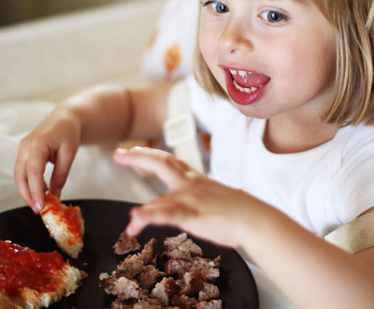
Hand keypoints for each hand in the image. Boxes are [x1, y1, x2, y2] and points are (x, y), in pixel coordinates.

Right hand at [14, 106, 81, 212]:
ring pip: (19, 176)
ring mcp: (22, 150)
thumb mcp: (69, 154)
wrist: (64, 118)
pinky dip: (29, 183)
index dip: (35, 191)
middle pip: (20, 177)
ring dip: (27, 191)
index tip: (41, 206)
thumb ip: (61, 175)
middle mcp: (25, 148)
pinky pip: (23, 172)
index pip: (33, 172)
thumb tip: (55, 195)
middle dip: (27, 195)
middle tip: (39, 210)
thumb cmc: (68, 132)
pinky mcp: (23, 153)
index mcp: (37, 145)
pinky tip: (40, 191)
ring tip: (40, 203)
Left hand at [113, 147, 272, 248]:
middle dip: (138, 158)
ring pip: (163, 198)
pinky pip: (169, 214)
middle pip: (162, 164)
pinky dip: (150, 216)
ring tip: (131, 223)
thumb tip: (191, 206)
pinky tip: (136, 220)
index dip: (148, 154)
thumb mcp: (213, 201)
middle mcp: (191, 185)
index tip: (130, 150)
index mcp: (195, 180)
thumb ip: (196, 201)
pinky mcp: (193, 215)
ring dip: (145, 211)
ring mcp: (192, 199)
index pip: (168, 161)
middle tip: (117, 154)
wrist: (256, 220)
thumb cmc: (238, 213)